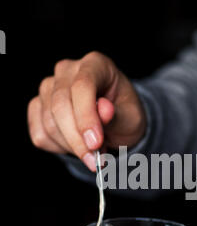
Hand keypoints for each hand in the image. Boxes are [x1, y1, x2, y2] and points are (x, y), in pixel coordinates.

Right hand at [27, 51, 145, 170]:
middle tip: (96, 160)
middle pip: (60, 105)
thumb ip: (117, 115)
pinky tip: (76, 146)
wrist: (115, 124)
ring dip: (72, 146)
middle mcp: (67, 71)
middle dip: (78, 139)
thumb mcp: (131, 118)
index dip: (86, 116)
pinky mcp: (37, 107)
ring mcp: (48, 88)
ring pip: (49, 123)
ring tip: (94, 151)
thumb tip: (103, 111)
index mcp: (95, 64)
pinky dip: (59, 148)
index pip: (82, 86)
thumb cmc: (124, 116)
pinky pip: (40, 134)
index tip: (96, 143)